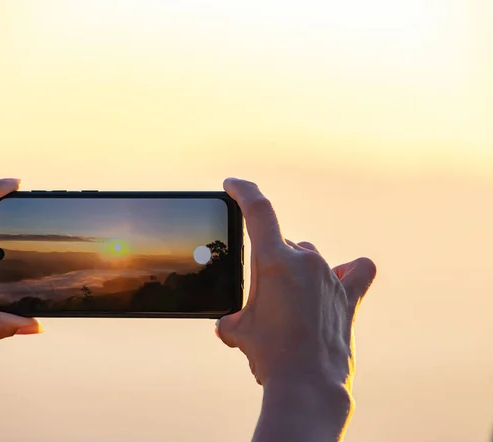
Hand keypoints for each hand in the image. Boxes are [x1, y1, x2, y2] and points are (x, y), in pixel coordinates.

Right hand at [216, 178, 376, 440]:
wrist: (308, 384)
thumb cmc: (271, 355)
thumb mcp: (239, 332)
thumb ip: (232, 319)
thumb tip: (228, 324)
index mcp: (275, 261)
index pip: (259, 209)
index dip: (243, 190)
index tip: (232, 184)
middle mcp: (306, 260)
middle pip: (281, 243)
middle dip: (267, 263)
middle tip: (260, 296)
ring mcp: (330, 276)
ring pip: (306, 256)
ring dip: (294, 270)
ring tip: (287, 305)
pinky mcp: (348, 296)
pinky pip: (355, 271)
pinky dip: (345, 271)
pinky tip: (341, 276)